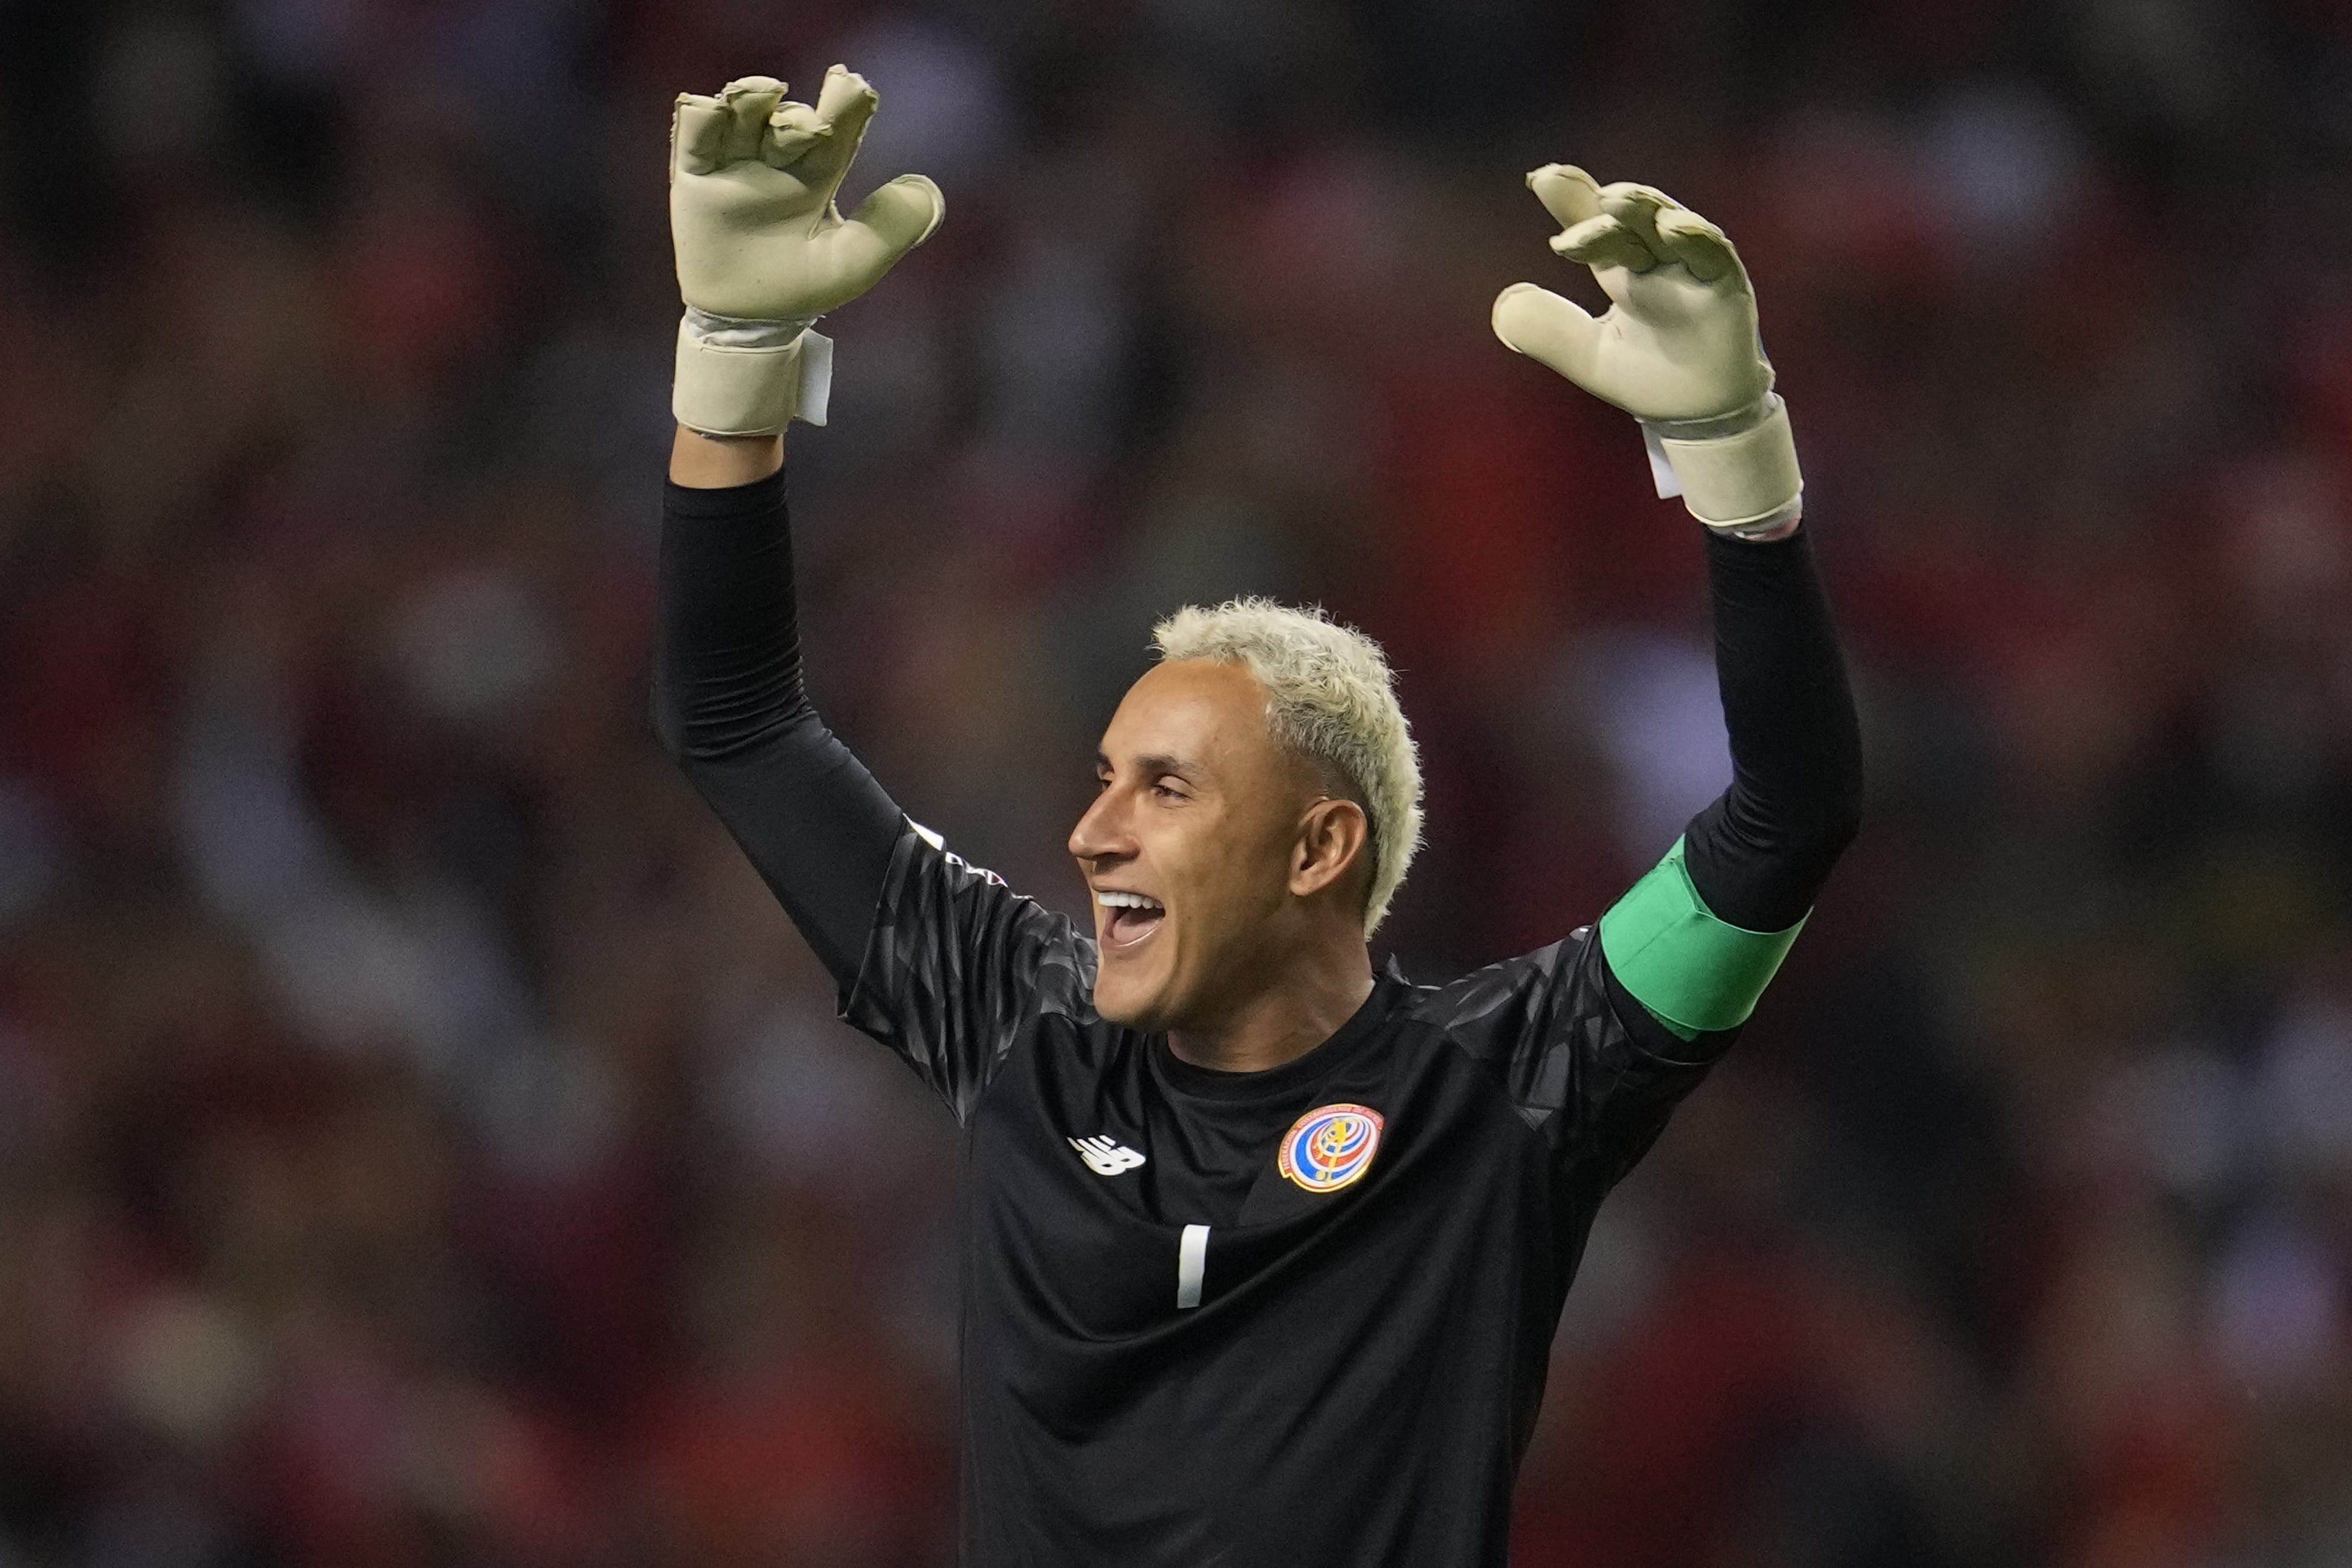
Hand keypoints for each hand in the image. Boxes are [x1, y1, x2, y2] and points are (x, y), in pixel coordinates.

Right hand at [671, 69, 942, 322]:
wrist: (746, 319)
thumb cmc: (802, 288)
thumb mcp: (854, 264)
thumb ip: (891, 228)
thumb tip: (926, 187)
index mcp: (817, 174)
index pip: (836, 133)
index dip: (846, 107)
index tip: (855, 85)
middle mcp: (776, 160)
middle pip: (788, 119)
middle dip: (800, 114)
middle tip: (811, 122)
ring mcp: (734, 164)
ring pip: (741, 115)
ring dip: (753, 99)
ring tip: (766, 93)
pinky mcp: (693, 176)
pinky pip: (694, 136)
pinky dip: (702, 116)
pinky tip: (713, 108)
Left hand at [1493, 166, 1799, 535]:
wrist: (1697, 416)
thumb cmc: (1646, 376)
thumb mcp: (1586, 355)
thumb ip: (1548, 330)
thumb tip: (1505, 303)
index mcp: (1622, 270)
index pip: (1595, 228)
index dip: (1571, 201)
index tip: (1540, 178)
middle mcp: (1656, 261)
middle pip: (1628, 222)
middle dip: (1599, 206)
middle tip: (1562, 186)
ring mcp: (1692, 270)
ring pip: (1669, 226)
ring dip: (1643, 208)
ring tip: (1613, 199)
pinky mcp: (1725, 286)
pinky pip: (1712, 254)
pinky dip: (1695, 238)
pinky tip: (1673, 227)